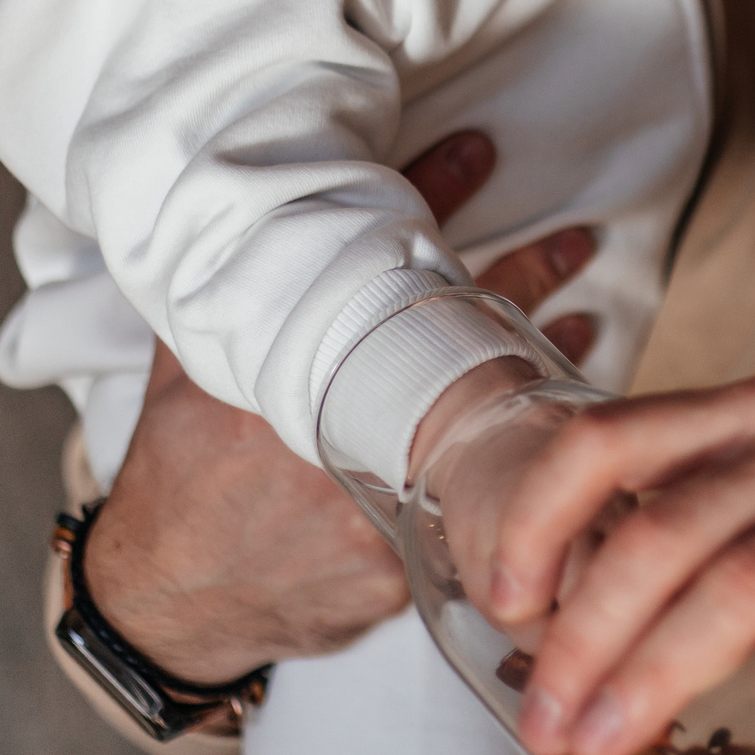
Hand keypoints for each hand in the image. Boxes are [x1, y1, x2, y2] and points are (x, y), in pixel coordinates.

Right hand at [83, 130, 599, 680]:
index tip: (482, 149)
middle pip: (459, 341)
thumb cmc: (178, 478)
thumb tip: (241, 217)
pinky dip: (518, 467)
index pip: (380, 268)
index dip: (437, 198)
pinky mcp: (413, 571)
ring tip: (583, 323)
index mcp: (291, 383)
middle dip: (525, 280)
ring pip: (486, 428)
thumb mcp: (185, 376)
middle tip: (574, 241)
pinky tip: (555, 436)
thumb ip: (226, 301)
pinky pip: (481, 510)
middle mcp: (343, 445)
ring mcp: (383, 515)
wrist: (171, 605)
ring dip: (543, 370)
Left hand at [437, 322, 754, 754]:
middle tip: (547, 721)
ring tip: (616, 741)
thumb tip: (635, 580)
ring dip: (666, 666)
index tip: (502, 597)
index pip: (609, 440)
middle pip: (661, 528)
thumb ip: (737, 487)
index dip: (537, 517)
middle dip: (583, 634)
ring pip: (750, 573)